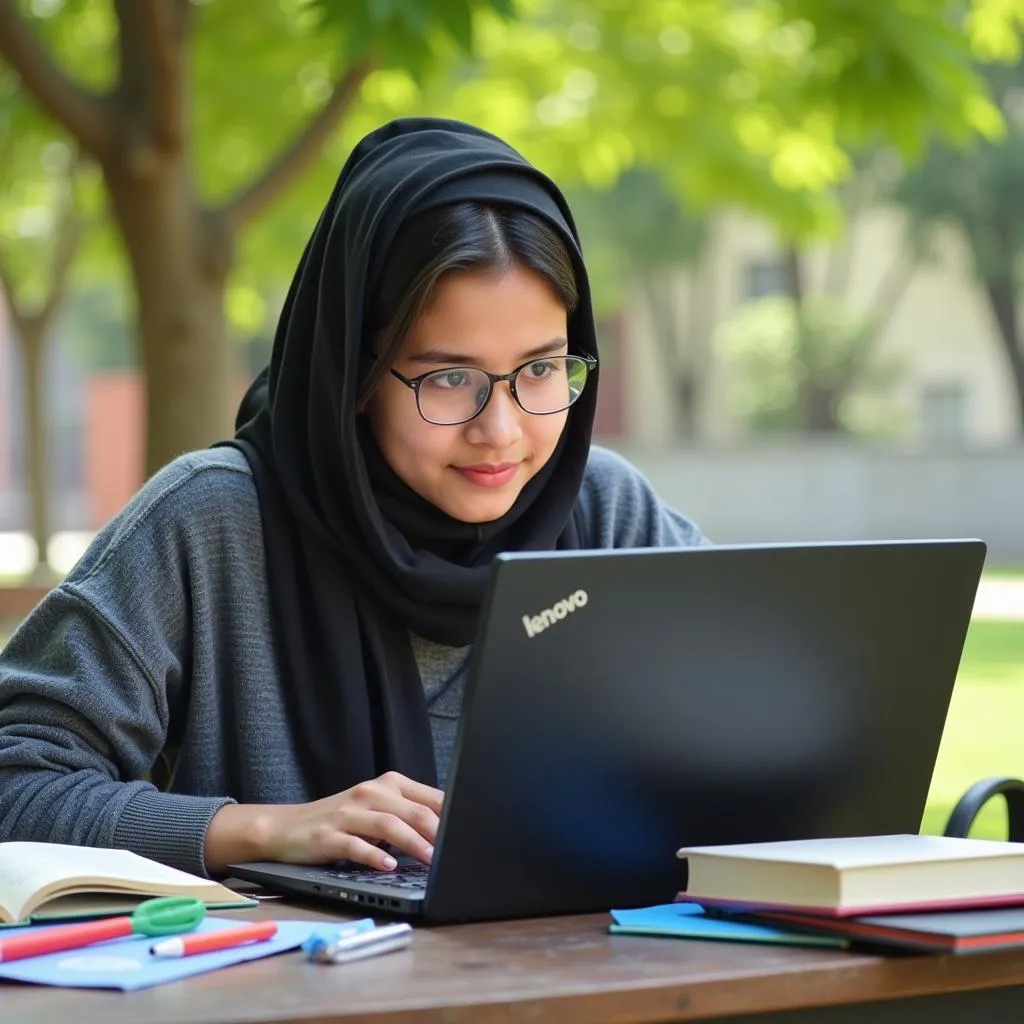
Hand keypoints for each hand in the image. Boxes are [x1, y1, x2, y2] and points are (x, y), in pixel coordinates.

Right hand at [205, 772, 443, 873]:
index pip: (430, 797)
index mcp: (389, 785)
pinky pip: (356, 845)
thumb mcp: (378, 810)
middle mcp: (370, 793)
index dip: (452, 818)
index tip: (470, 835)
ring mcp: (348, 813)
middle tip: (455, 852)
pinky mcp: (329, 836)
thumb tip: (451, 833)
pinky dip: (374, 856)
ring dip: (413, 844)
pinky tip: (388, 867)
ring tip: (430, 861)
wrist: (288, 827)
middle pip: (413, 811)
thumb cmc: (342, 821)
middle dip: (438, 833)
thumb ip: (410, 815)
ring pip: (388, 825)